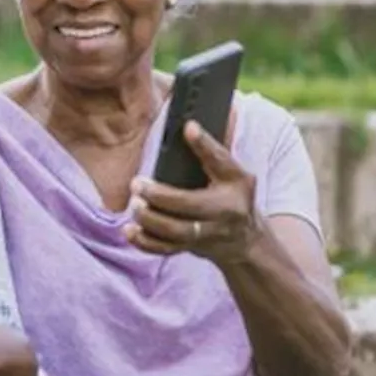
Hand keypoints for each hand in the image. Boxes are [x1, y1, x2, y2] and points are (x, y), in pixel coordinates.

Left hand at [124, 120, 261, 266]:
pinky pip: (165, 250)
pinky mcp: (190, 247)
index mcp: (235, 186)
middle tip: (137, 184)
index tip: (188, 127)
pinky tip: (129, 230)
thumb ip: (213, 152)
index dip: (205, 145)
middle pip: (190, 206)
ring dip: (150, 220)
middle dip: (160, 196)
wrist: (245, 240)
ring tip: (134, 205)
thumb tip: (190, 125)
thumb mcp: (234, 174)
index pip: (220, 162)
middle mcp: (223, 212)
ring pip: (176, 233)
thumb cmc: (235, 198)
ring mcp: (207, 234)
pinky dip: (145, 242)